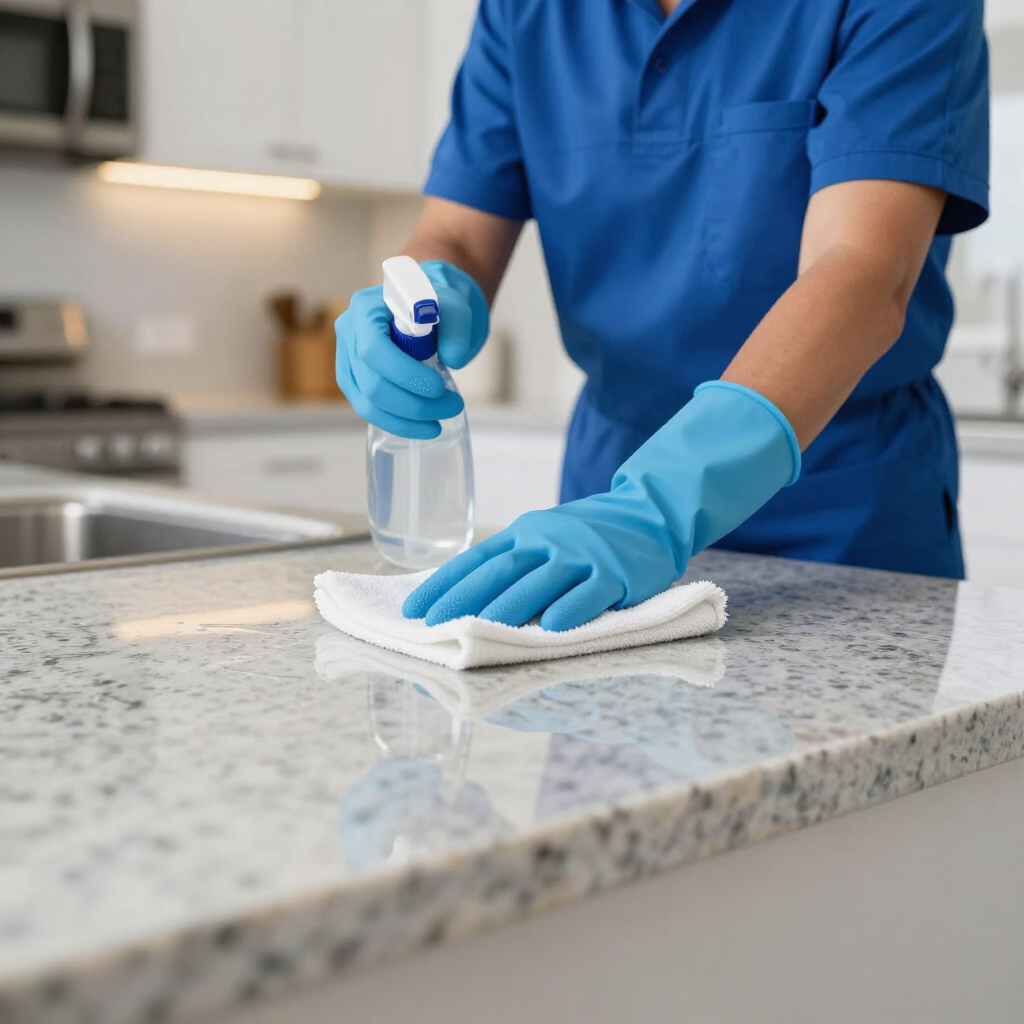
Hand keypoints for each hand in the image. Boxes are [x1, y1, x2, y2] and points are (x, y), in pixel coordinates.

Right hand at [335, 260, 488, 438]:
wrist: (426, 305)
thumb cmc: (437, 300)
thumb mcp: (455, 304)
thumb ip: (458, 327)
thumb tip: (455, 360)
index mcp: (365, 309)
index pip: (374, 350)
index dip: (404, 374)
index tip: (438, 388)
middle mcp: (348, 332)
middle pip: (371, 383)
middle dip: (413, 404)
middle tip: (452, 407)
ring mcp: (346, 358)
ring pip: (367, 402)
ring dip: (405, 420)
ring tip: (439, 423)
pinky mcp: (354, 378)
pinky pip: (368, 408)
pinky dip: (395, 422)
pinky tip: (421, 425)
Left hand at [403, 382, 801, 630]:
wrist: (649, 513)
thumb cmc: (588, 536)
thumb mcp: (545, 538)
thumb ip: (514, 564)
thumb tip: (466, 603)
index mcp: (525, 532)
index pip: (477, 559)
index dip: (445, 584)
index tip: (413, 610)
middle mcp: (549, 540)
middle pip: (502, 571)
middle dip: (464, 600)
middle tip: (435, 626)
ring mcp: (583, 555)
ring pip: (540, 582)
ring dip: (508, 609)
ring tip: (478, 633)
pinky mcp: (616, 573)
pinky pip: (590, 592)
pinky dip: (570, 610)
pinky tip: (550, 628)